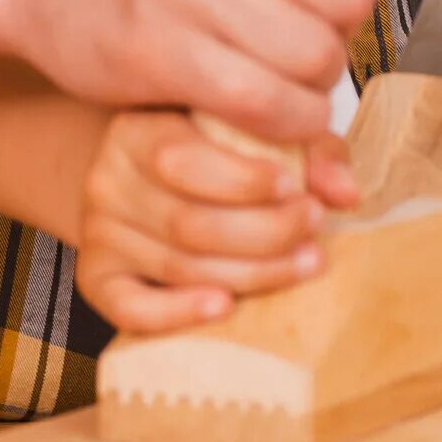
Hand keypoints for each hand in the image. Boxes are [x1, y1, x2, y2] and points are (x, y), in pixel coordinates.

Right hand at [74, 111, 359, 331]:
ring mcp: (97, 231)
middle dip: (264, 231)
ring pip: (178, 265)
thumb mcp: (252, 130)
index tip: (297, 189)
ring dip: (251, 272)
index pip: (183, 158)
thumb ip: (305, 149)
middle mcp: (106, 177)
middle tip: (314, 226)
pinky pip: (130, 307)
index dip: (246, 180)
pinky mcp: (95, 278)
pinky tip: (225, 307)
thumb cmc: (211, 150)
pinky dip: (177, 313)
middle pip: (187, 221)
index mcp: (137, 128)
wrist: (143, 179)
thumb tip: (346, 193)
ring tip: (303, 264)